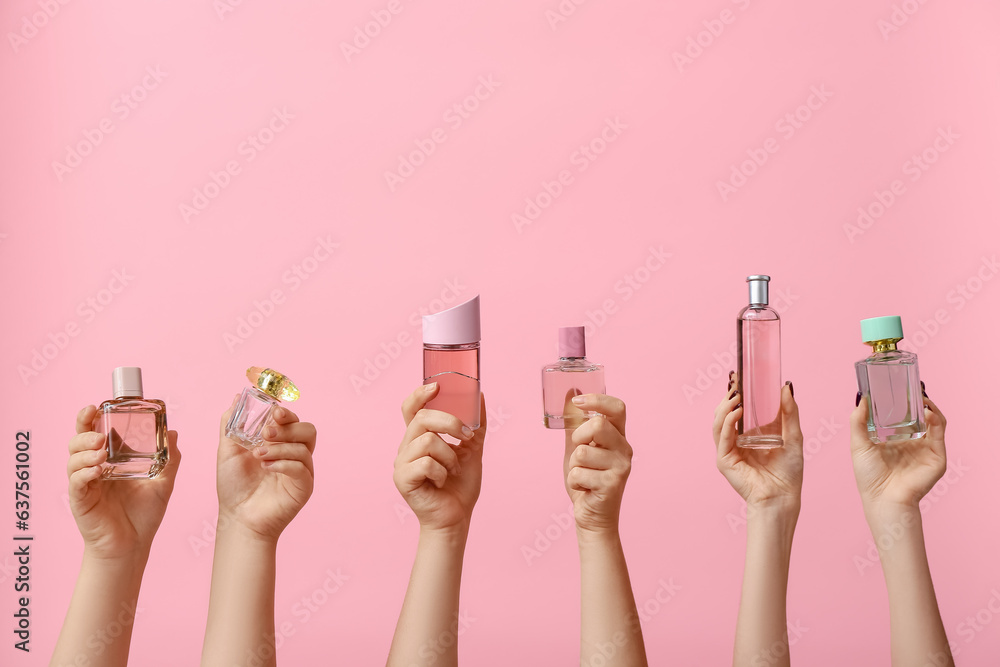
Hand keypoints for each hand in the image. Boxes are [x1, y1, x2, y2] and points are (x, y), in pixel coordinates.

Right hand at [67, 405, 180, 560]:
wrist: (133, 546)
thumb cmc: (143, 515)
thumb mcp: (162, 482)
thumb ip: (169, 458)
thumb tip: (174, 432)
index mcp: (110, 461)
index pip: (95, 432)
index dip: (91, 418)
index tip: (96, 406)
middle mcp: (94, 469)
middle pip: (78, 441)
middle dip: (83, 430)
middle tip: (97, 429)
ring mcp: (85, 484)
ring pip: (73, 459)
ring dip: (85, 450)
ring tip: (101, 451)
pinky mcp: (80, 500)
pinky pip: (76, 482)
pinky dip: (84, 472)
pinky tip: (97, 470)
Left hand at [217, 398, 316, 541]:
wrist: (237, 517)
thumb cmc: (234, 486)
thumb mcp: (227, 450)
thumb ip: (232, 423)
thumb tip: (237, 397)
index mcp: (280, 442)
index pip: (292, 420)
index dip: (286, 412)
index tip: (273, 411)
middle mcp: (294, 454)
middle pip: (307, 429)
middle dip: (287, 427)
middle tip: (264, 434)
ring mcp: (301, 470)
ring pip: (305, 447)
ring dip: (281, 447)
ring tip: (259, 455)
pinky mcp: (304, 487)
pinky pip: (302, 467)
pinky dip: (284, 463)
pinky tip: (267, 467)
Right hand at [393, 383, 485, 533]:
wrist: (456, 517)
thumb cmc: (460, 486)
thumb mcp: (472, 449)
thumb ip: (475, 424)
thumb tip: (480, 395)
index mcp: (419, 438)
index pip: (411, 408)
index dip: (419, 394)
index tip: (437, 386)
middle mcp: (406, 447)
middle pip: (422, 418)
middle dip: (449, 422)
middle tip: (466, 436)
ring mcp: (401, 463)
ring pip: (427, 441)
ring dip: (449, 456)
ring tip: (453, 470)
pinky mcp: (402, 479)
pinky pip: (425, 462)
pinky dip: (441, 471)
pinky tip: (441, 482)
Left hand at [563, 394, 632, 536]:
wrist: (592, 516)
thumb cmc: (586, 480)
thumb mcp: (577, 447)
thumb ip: (574, 423)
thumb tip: (571, 392)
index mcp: (617, 436)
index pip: (617, 408)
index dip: (597, 400)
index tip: (578, 401)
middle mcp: (624, 449)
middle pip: (598, 425)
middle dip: (578, 437)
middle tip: (579, 454)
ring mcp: (621, 467)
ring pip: (583, 452)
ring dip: (573, 466)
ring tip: (583, 476)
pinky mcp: (613, 484)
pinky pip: (579, 473)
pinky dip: (574, 482)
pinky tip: (584, 489)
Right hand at [713, 377, 801, 509]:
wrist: (784, 496)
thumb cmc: (789, 471)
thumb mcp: (793, 435)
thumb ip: (789, 412)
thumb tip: (786, 386)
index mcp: (748, 434)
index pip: (737, 409)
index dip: (735, 392)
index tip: (738, 375)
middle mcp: (735, 440)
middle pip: (724, 413)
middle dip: (728, 396)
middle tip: (736, 381)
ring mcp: (728, 450)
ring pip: (718, 422)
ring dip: (725, 406)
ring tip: (736, 395)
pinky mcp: (724, 460)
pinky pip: (722, 437)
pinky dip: (727, 422)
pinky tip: (735, 412)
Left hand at [850, 387, 945, 510]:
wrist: (883, 498)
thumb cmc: (869, 476)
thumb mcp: (859, 443)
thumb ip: (858, 421)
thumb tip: (862, 398)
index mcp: (894, 439)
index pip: (902, 415)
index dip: (901, 400)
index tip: (897, 384)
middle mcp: (911, 442)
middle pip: (919, 415)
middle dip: (917, 400)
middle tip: (912, 384)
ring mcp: (925, 448)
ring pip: (933, 421)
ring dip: (929, 406)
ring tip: (921, 395)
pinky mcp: (937, 456)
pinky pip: (940, 433)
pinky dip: (936, 419)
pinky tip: (927, 411)